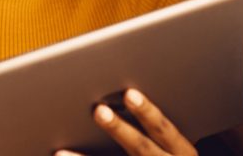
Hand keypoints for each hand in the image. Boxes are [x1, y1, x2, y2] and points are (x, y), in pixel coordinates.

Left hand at [56, 89, 197, 155]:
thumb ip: (157, 126)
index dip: (147, 112)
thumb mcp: (177, 146)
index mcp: (180, 152)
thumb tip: (127, 94)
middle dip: (119, 130)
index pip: (164, 130)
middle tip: (98, 110)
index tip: (130, 94)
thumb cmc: (172, 155)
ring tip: (62, 153)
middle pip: (141, 148)